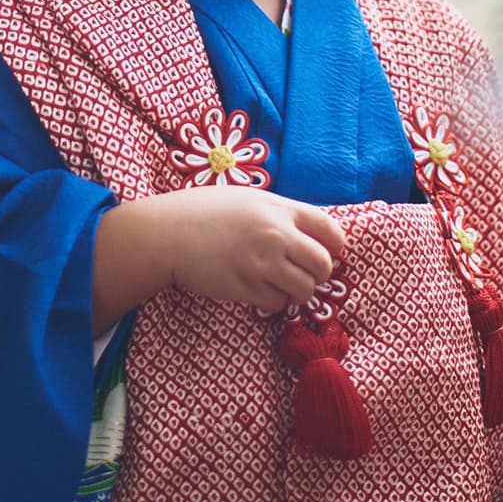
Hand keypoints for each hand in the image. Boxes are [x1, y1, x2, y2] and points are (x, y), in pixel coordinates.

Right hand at [156, 185, 344, 313]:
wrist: (167, 232)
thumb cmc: (204, 211)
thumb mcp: (246, 198)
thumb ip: (278, 212)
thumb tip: (307, 232)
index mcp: (279, 209)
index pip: (330, 230)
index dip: (335, 246)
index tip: (328, 252)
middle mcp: (275, 235)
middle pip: (323, 265)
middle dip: (318, 273)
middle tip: (303, 273)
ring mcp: (261, 263)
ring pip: (305, 289)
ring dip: (297, 291)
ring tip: (280, 283)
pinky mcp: (245, 287)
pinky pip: (277, 303)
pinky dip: (274, 300)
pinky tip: (259, 289)